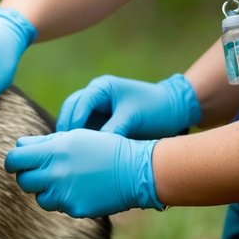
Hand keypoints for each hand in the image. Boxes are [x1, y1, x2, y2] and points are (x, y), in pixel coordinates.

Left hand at [4, 129, 161, 217]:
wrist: (137, 170)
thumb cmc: (105, 148)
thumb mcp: (75, 137)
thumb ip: (43, 142)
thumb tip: (19, 145)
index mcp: (53, 151)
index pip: (14, 160)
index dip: (12, 162)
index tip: (16, 163)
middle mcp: (56, 173)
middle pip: (24, 181)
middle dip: (28, 177)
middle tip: (41, 173)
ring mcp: (65, 193)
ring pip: (40, 197)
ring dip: (46, 191)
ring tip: (65, 181)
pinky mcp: (76, 209)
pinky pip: (60, 207)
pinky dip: (65, 200)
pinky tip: (81, 189)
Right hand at [57, 73, 200, 137]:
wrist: (174, 110)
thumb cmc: (156, 109)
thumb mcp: (133, 118)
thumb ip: (112, 130)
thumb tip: (94, 148)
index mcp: (102, 88)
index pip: (79, 103)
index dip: (74, 121)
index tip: (72, 139)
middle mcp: (95, 94)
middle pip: (70, 108)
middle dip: (66, 126)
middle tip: (63, 146)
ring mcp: (96, 106)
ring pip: (73, 117)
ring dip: (71, 132)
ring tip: (68, 150)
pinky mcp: (100, 118)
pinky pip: (84, 127)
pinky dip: (81, 137)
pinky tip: (79, 151)